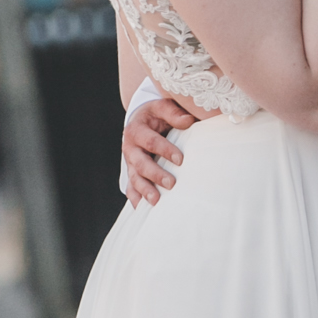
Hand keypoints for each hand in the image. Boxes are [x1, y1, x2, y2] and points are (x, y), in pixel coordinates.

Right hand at [123, 92, 197, 206]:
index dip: (164, 150)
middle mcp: (130, 147)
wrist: (140, 119)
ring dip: (144, 190)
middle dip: (155, 174)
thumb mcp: (162, 107)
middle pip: (140, 163)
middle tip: (171, 184)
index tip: (180, 159)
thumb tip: (188, 121)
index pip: (150, 141)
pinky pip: (131, 188)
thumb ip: (174, 113)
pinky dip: (136, 199)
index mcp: (136, 130)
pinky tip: (143, 209)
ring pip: (134, 178)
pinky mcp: (131, 173)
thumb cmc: (155, 114)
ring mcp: (129, 162)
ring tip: (156, 202)